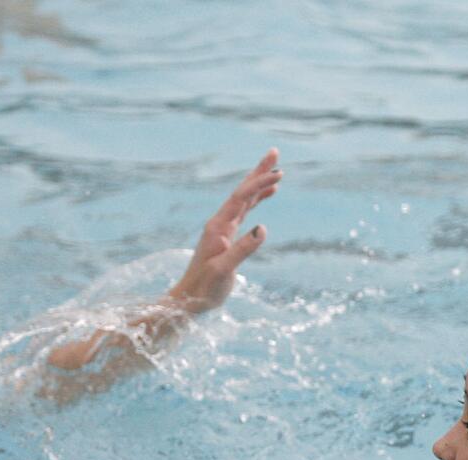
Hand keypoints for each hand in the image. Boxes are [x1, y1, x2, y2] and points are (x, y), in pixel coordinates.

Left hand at [169, 149, 282, 311]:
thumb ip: (242, 249)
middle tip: (274, 152)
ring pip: (244, 199)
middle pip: (242, 191)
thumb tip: (262, 228)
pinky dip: (256, 201)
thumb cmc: (203, 288)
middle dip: (258, 171)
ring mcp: (224, 229)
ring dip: (258, 183)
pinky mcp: (228, 237)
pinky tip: (266, 196)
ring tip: (276, 170)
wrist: (189, 299)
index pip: (241, 198)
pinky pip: (245, 212)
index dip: (259, 184)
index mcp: (218, 227)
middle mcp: (220, 223)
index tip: (279, 173)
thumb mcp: (223, 270)